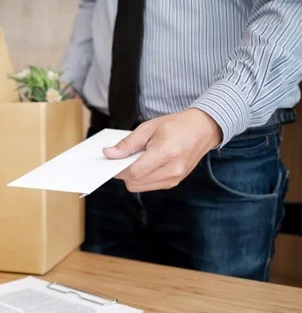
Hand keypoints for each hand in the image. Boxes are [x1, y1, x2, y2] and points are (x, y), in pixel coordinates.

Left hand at [104, 108, 222, 191]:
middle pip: (134, 182)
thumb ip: (128, 144)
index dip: (118, 168)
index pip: (133, 172)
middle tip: (125, 157)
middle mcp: (172, 170)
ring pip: (139, 186)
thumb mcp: (148, 128)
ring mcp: (174, 179)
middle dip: (124, 172)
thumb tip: (109, 154)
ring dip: (132, 176)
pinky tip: (146, 165)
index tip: (111, 160)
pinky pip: (148, 186)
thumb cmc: (175, 125)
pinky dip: (142, 178)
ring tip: (138, 159)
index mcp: (166, 153)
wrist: (202, 130)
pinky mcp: (174, 183)